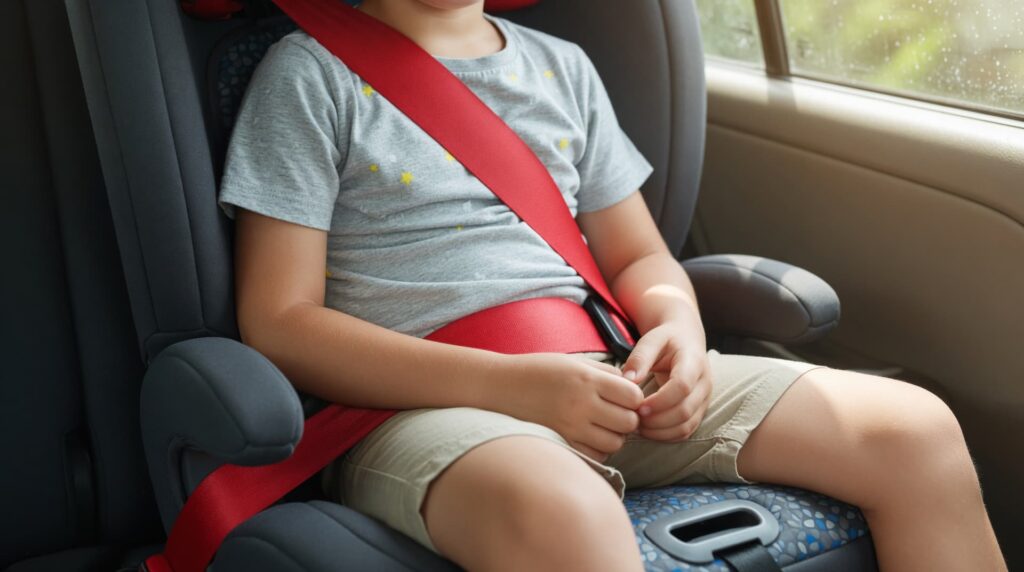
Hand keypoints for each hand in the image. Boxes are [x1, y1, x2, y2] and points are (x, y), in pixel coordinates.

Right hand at [491, 353, 642, 460]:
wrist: (501, 386)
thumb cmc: (539, 370)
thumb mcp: (574, 362)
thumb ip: (606, 374)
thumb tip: (633, 389)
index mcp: (587, 379)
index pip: (633, 396)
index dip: (634, 398)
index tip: (624, 397)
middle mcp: (581, 404)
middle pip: (628, 422)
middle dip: (628, 418)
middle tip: (615, 413)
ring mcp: (570, 427)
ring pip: (615, 443)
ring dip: (614, 436)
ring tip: (602, 425)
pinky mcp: (561, 443)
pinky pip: (596, 456)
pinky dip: (598, 449)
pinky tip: (589, 436)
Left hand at [621, 321, 712, 441]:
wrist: (686, 342)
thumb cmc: (666, 340)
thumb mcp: (652, 340)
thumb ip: (639, 358)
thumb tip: (627, 380)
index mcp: (694, 361)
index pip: (682, 386)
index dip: (660, 400)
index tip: (638, 406)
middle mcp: (704, 383)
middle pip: (685, 411)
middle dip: (657, 420)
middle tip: (633, 418)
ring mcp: (704, 399)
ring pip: (686, 425)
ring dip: (660, 431)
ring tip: (637, 426)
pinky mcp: (699, 411)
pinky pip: (686, 431)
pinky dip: (666, 436)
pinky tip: (647, 430)